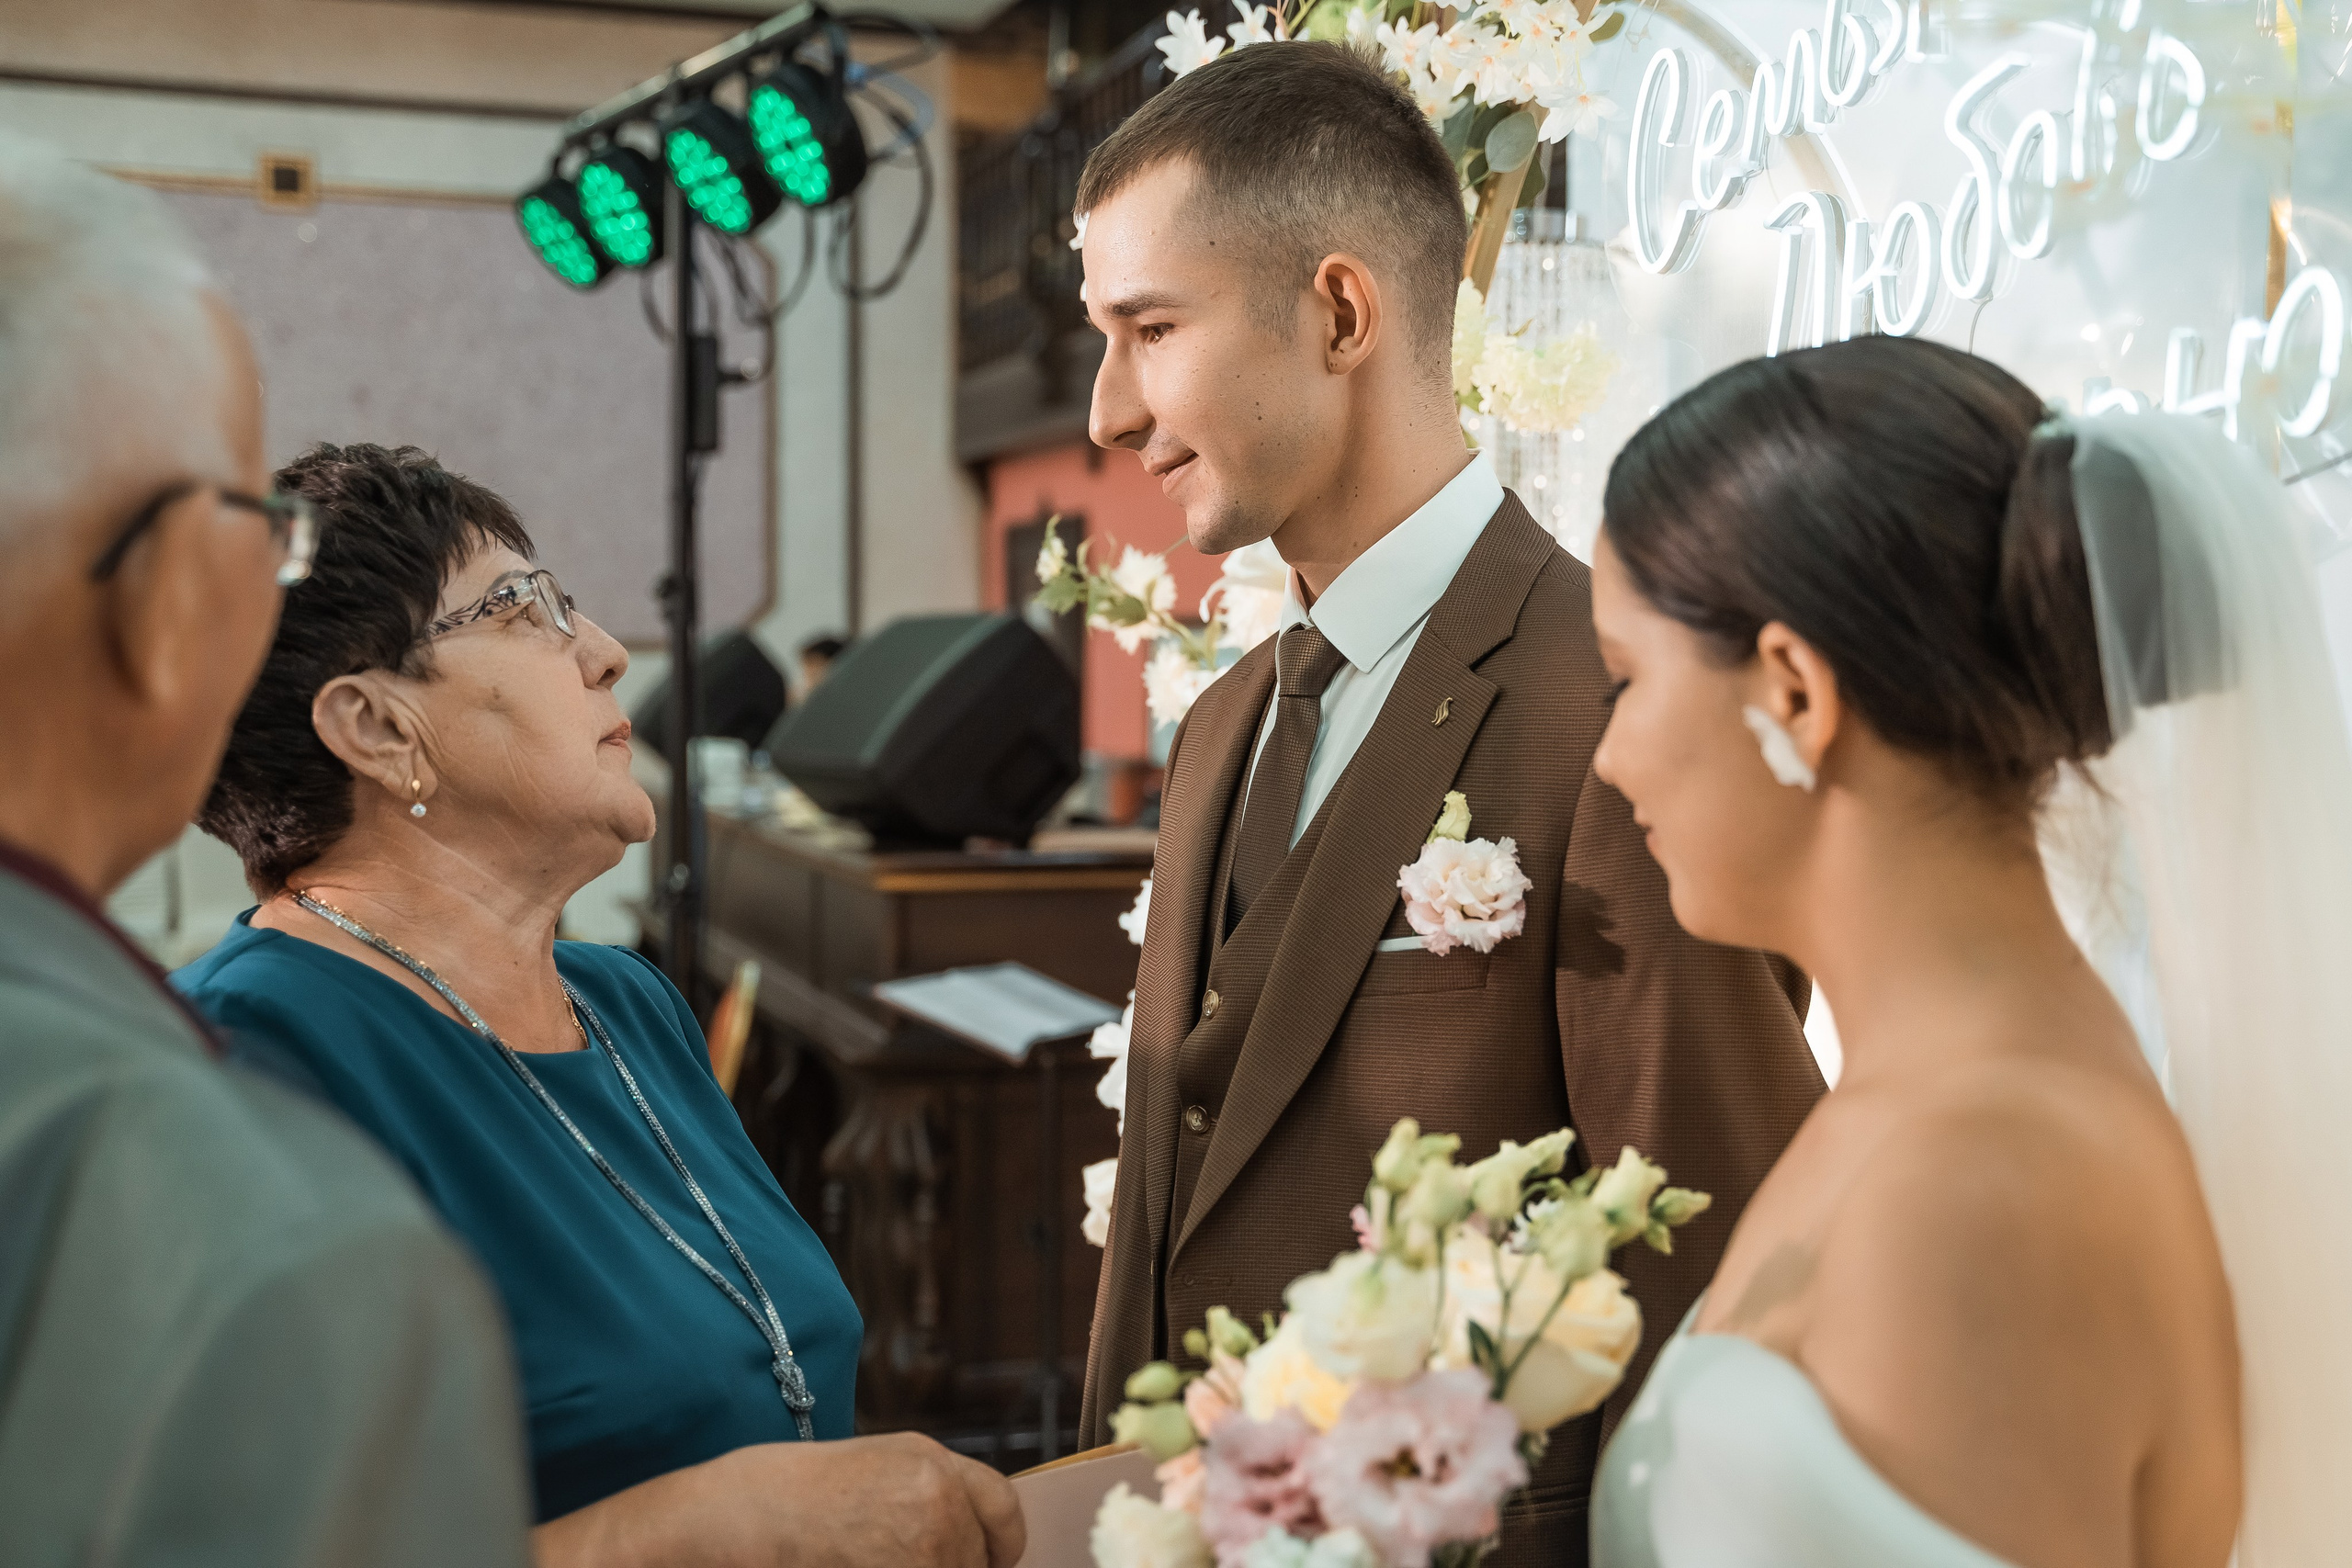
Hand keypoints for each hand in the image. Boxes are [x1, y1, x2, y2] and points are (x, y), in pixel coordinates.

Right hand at [536, 1432, 1026, 1567]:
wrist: (731, 1518)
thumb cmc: (784, 1496)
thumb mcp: (868, 1471)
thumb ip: (924, 1496)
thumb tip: (965, 1538)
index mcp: (932, 1463)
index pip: (1004, 1512)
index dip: (997, 1546)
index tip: (987, 1560)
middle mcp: (937, 1500)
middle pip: (977, 1562)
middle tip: (895, 1562)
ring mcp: (921, 1548)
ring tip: (862, 1563)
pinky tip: (848, 1566)